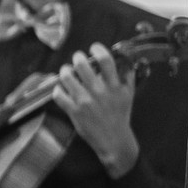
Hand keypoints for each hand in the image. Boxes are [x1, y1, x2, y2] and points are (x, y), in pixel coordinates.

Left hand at [52, 42, 139, 177]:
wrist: (114, 140)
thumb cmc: (121, 115)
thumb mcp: (129, 94)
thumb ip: (127, 76)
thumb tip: (126, 59)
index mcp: (114, 86)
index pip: (105, 60)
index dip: (97, 49)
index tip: (93, 47)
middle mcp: (99, 92)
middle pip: (82, 64)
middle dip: (77, 58)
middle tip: (77, 59)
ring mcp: (85, 102)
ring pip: (67, 77)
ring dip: (65, 71)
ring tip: (67, 71)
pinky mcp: (74, 111)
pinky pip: (59, 94)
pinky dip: (58, 89)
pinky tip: (61, 88)